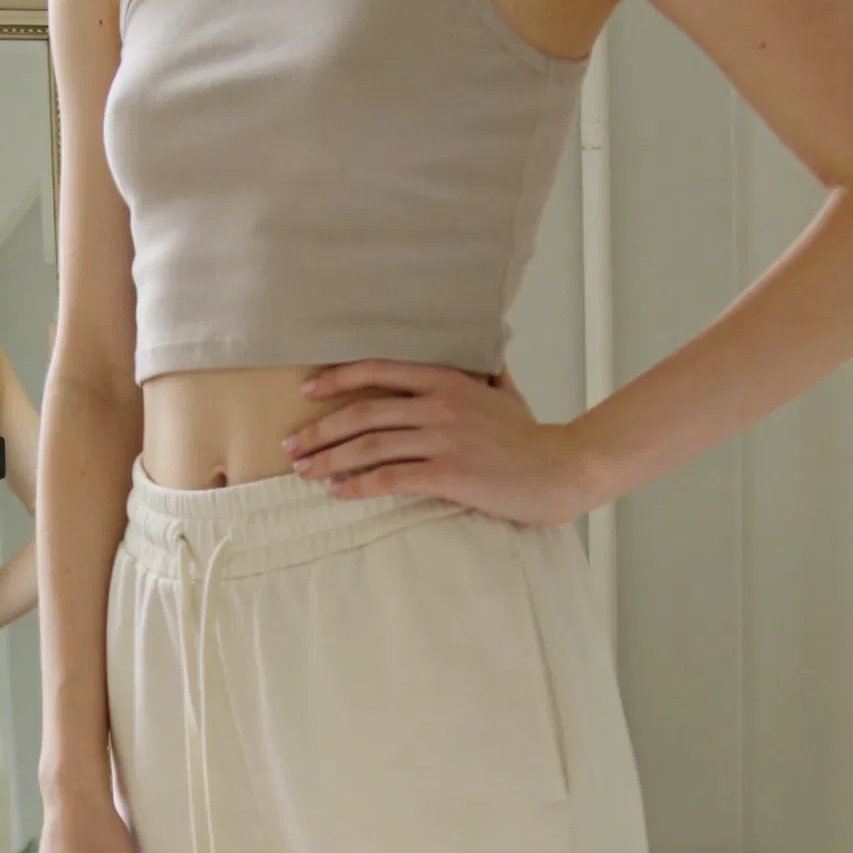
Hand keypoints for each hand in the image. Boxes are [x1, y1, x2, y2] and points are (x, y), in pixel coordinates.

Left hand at [283, 362, 595, 526]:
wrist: (561, 469)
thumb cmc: (531, 437)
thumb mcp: (506, 395)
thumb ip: (486, 376)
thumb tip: (486, 360)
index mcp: (447, 379)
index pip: (379, 370)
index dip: (337, 378)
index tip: (307, 389)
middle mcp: (439, 404)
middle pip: (363, 412)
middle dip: (320, 429)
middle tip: (292, 444)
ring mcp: (443, 438)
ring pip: (369, 446)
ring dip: (329, 460)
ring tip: (304, 471)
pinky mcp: (448, 473)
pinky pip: (390, 478)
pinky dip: (359, 486)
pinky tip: (340, 493)